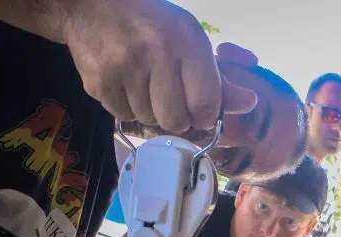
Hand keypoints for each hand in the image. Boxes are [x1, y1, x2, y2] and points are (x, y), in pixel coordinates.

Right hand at [60, 0, 257, 131]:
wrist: (92, 4)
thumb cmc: (151, 24)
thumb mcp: (191, 40)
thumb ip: (221, 78)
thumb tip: (248, 102)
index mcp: (185, 40)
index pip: (206, 105)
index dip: (205, 116)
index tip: (199, 111)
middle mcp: (156, 53)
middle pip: (176, 121)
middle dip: (178, 118)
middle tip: (172, 100)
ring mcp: (124, 69)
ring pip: (149, 121)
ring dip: (152, 112)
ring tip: (147, 86)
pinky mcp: (99, 82)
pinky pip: (124, 116)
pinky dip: (128, 108)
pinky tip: (127, 85)